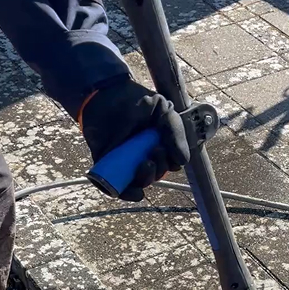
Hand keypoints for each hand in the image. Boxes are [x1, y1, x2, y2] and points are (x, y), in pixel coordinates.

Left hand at [81, 78, 189, 200]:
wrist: (105, 95)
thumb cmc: (135, 102)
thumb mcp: (163, 111)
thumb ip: (177, 132)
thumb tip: (182, 161)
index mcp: (159, 145)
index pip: (171, 163)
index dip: (172, 161)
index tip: (166, 148)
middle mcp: (144, 156)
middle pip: (158, 174)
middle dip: (160, 167)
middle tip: (154, 151)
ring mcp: (127, 164)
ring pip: (142, 183)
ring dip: (147, 178)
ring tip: (145, 164)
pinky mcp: (110, 168)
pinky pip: (121, 190)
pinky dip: (130, 194)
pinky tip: (136, 190)